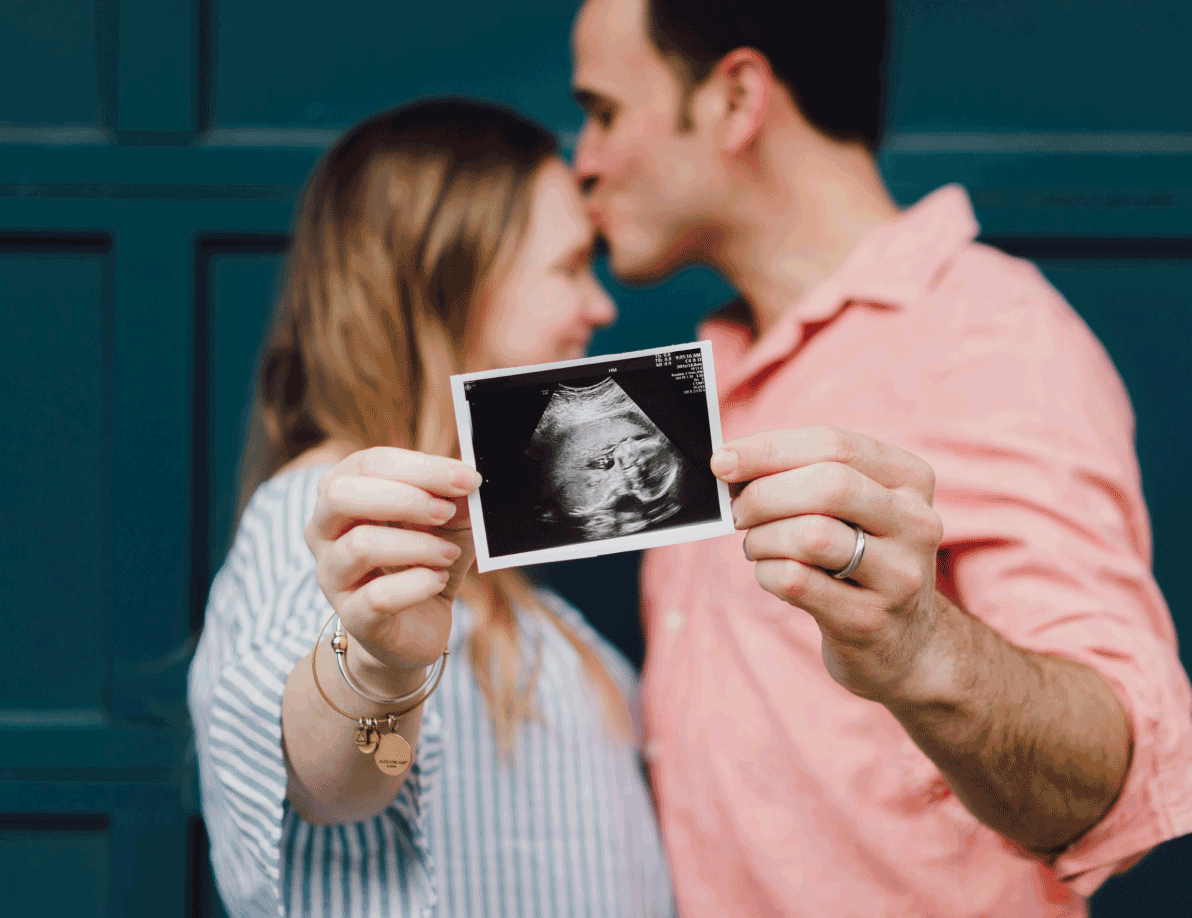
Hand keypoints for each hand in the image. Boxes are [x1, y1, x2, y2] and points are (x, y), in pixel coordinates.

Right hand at [305, 447, 482, 689]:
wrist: (418, 626)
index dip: (420, 467)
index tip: (466, 477)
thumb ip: (454, 497)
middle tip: (446, 511)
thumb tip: (467, 476)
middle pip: (342, 495)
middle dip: (405, 498)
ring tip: (449, 554)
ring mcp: (331, 575)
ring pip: (360, 545)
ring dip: (418, 545)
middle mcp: (323, 531)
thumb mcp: (448, 522)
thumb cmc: (426, 560)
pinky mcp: (352, 616)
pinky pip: (378, 596)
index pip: (368, 464)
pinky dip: (418, 584)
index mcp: (342, 494)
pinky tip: (438, 581)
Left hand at [712, 426, 944, 702]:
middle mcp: (916, 523)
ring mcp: (899, 575)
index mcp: (911, 480)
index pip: (834, 445)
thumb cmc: (859, 558)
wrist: (904, 642)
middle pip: (828, 486)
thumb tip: (731, 462)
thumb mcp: (852, 509)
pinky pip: (797, 581)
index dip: (769, 449)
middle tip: (737, 512)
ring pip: (811, 535)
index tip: (724, 460)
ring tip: (757, 545)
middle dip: (764, 494)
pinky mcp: (870, 619)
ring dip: (763, 537)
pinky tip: (770, 573)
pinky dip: (766, 572)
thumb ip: (803, 475)